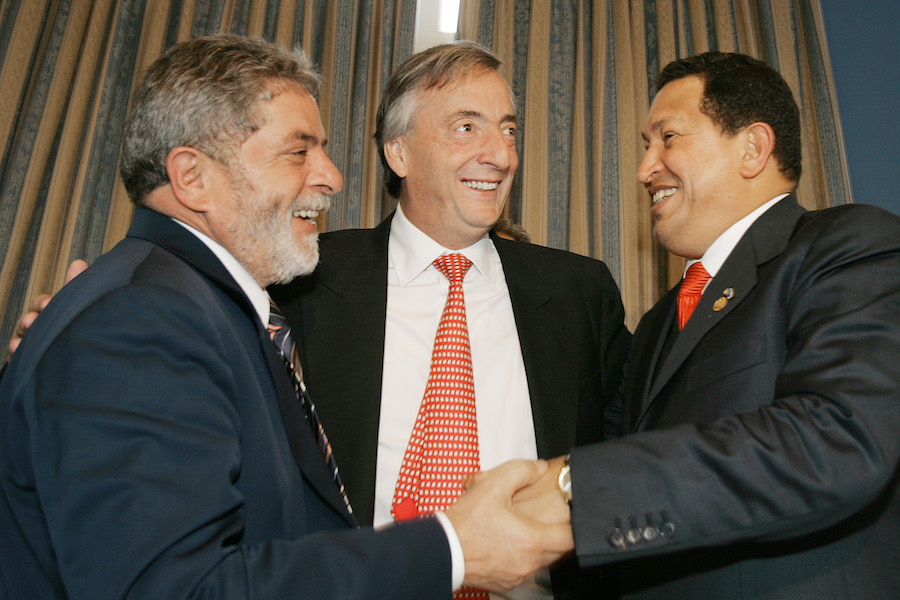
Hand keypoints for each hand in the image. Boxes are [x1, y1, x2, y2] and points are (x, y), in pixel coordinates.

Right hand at [7, 259, 87, 360]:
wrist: (74, 357)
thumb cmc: (71, 324)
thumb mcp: (72, 305)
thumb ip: (74, 285)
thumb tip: (79, 263)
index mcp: (47, 311)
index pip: (41, 303)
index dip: (43, 303)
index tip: (48, 304)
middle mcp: (35, 326)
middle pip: (27, 320)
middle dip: (29, 320)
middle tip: (33, 321)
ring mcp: (29, 342)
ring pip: (20, 339)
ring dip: (20, 339)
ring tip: (21, 342)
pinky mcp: (26, 359)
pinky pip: (17, 356)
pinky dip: (17, 354)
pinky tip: (18, 352)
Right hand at [445, 459, 573, 591]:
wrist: (442, 550)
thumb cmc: (465, 523)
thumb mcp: (492, 486)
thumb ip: (521, 470)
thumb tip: (537, 468)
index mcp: (531, 540)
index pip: (570, 538)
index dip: (574, 525)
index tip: (572, 515)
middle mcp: (528, 563)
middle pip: (559, 552)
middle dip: (559, 535)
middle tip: (552, 519)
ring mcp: (517, 575)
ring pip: (542, 562)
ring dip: (541, 547)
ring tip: (529, 529)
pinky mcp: (505, 582)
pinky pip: (524, 570)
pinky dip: (524, 557)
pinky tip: (512, 543)